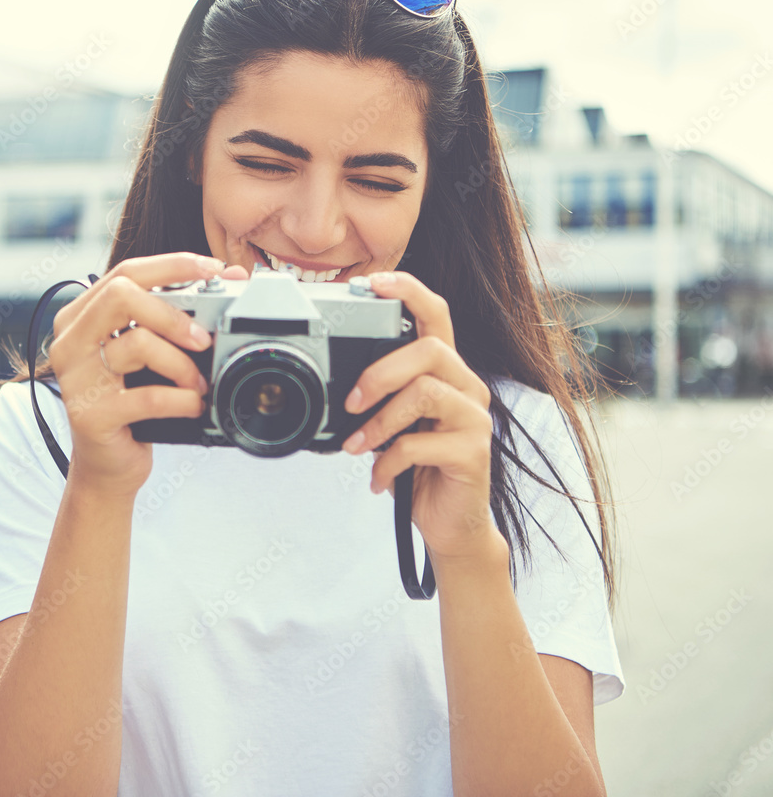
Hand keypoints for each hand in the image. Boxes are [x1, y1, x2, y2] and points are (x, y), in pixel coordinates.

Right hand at [47, 252, 247, 496]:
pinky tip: (194, 405)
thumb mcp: (152, 354)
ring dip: (182, 364)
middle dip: (173, 313)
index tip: (212, 269)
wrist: (107, 467)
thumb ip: (177, 315)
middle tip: (203, 339)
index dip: (172, 265)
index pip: (125, 272)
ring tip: (198, 383)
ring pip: (137, 343)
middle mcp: (70, 341)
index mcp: (80, 316)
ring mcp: (75, 378)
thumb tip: (232, 277)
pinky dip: (182, 400)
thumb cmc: (132, 404)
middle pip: (122, 295)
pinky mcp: (89, 414)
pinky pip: (147, 396)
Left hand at [340, 271, 503, 562]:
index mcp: (445, 372)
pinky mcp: (474, 451)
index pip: (436, 314)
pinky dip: (389, 461)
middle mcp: (466, 386)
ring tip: (357, 446)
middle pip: (431, 350)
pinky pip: (422, 444)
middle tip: (351, 400)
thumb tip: (334, 387)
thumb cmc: (418, 468)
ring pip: (425, 392)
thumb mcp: (393, 425)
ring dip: (380, 420)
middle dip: (381, 371)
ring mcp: (475, 418)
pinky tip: (378, 477)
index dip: (409, 290)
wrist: (450, 525)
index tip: (374, 282)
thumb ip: (376, 399)